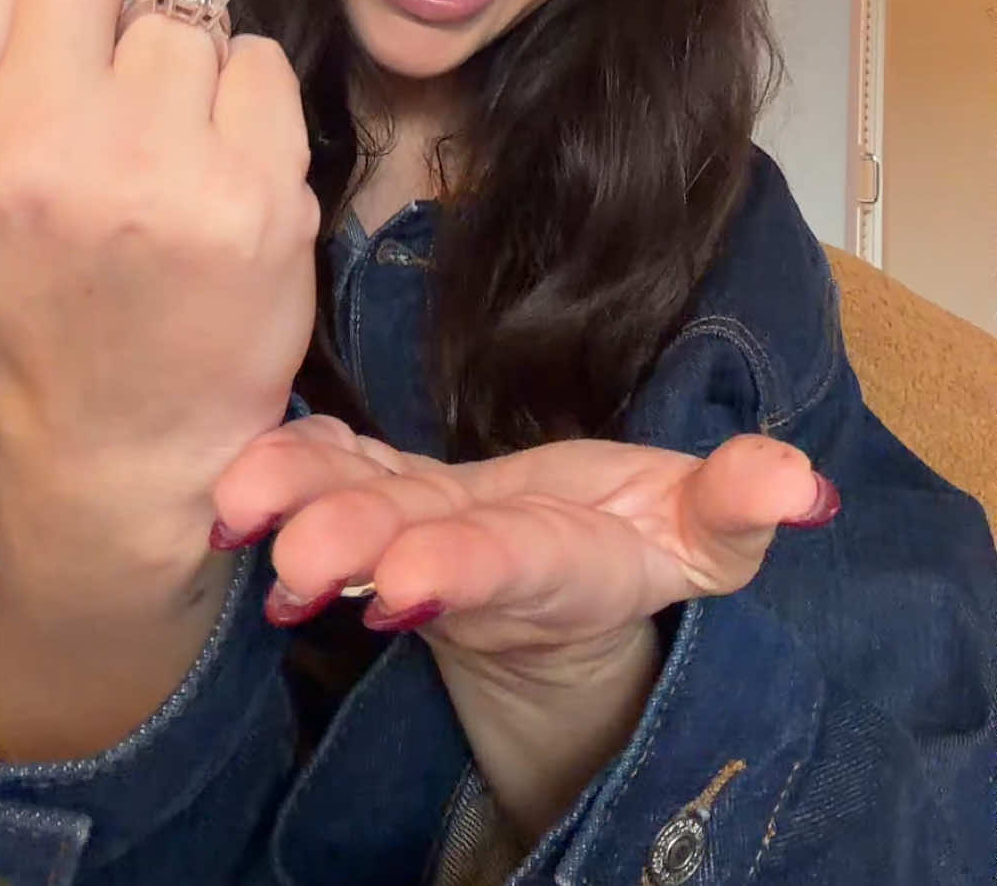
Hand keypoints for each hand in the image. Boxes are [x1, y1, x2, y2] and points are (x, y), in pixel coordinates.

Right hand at [0, 0, 318, 504]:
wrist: (132, 442)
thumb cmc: (9, 319)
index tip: (40, 46)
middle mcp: (34, 149)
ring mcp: (150, 172)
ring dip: (184, 52)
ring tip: (163, 157)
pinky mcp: (254, 194)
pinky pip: (258, 58)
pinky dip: (248, 102)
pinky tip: (222, 184)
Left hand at [214, 413, 836, 654]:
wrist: (570, 585)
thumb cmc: (643, 542)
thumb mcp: (708, 535)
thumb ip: (740, 506)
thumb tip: (801, 481)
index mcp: (556, 565)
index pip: (508, 568)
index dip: (460, 573)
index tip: (401, 584)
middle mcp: (474, 553)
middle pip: (410, 548)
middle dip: (352, 547)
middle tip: (294, 557)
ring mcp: (424, 522)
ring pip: (356, 505)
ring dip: (298, 502)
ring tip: (237, 505)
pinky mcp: (390, 487)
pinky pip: (340, 466)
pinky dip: (297, 457)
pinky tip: (246, 454)